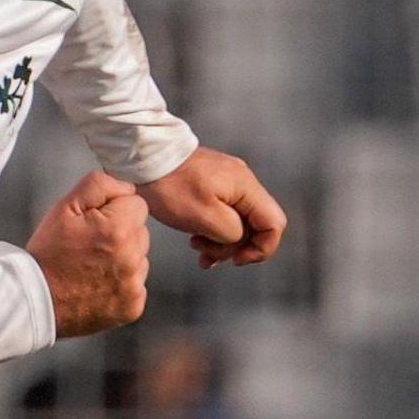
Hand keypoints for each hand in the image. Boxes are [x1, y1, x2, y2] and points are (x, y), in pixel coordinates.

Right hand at [27, 171, 149, 338]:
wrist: (34, 300)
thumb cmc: (47, 253)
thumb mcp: (63, 207)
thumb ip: (99, 185)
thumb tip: (126, 188)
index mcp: (118, 229)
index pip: (137, 204)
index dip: (113, 210)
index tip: (93, 224)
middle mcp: (132, 258)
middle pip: (141, 232)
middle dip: (121, 234)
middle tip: (90, 246)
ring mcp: (134, 286)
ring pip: (140, 260)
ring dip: (123, 260)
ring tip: (92, 268)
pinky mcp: (132, 307)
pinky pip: (136, 286)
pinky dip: (121, 286)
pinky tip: (98, 286)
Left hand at [137, 148, 286, 268]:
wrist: (143, 158)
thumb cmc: (170, 186)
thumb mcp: (204, 217)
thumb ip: (232, 232)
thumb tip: (239, 239)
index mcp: (246, 187)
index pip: (275, 223)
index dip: (262, 248)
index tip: (236, 260)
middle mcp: (243, 182)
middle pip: (256, 226)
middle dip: (234, 247)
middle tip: (205, 254)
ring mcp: (228, 182)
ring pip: (237, 222)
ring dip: (220, 242)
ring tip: (195, 246)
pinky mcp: (212, 185)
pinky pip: (222, 213)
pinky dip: (212, 231)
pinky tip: (195, 239)